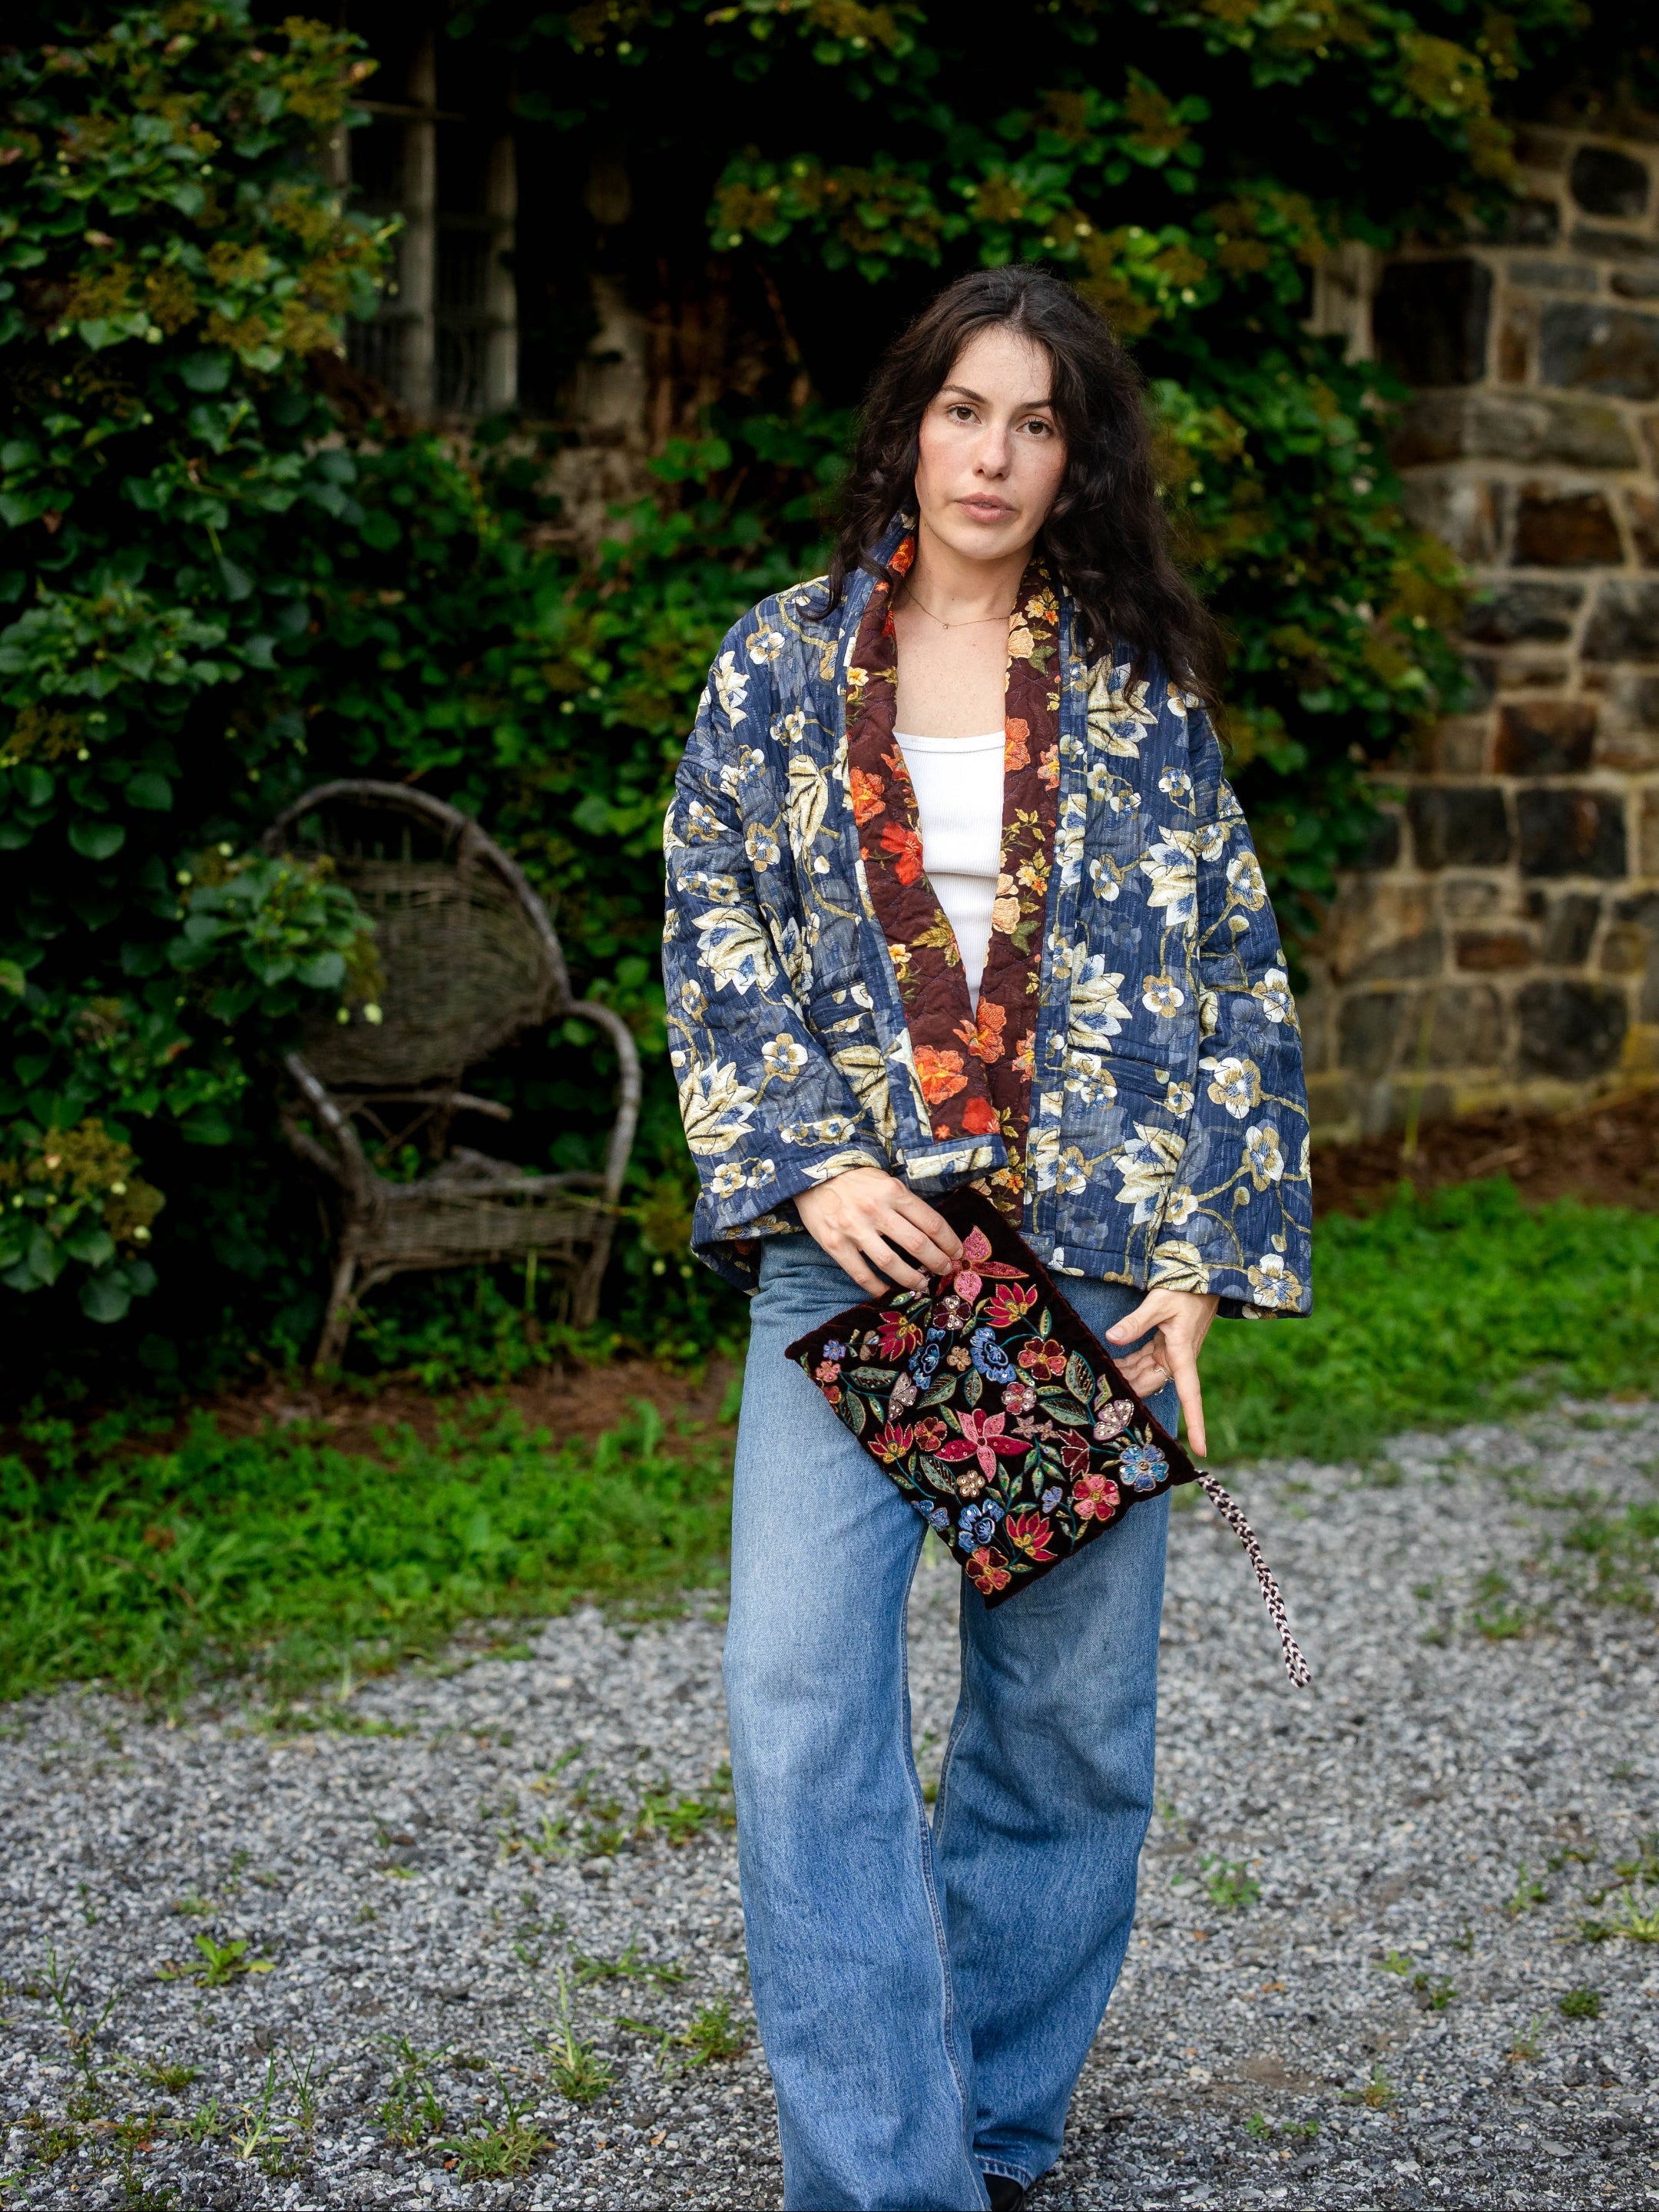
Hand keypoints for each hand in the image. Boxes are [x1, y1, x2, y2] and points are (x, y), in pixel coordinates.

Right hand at [795, 1167, 963, 1295]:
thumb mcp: (884, 1180)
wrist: (809, 1176)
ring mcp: (855, 1229)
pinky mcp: (836, 1244)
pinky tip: (886, 1291)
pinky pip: (861, 1273)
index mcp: (893, 1192)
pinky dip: (876, 1287)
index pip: (931, 1222)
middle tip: (946, 1271)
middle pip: (917, 1244)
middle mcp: (876, 1210)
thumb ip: (904, 1202)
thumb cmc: (853, 1179)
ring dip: (912, 1278)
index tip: (957, 1253)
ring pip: (892, 1263)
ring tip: (922, 1285)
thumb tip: (931, 1230)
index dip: (949, 1242)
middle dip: (937, 1262)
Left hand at [1106, 1287, 1219, 1454]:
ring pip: (1143, 1375)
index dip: (1195, 1423)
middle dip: (1130, 1395)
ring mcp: (1169, 1354)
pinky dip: (1125, 1365)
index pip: (1192, 1396)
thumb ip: (1136, 1322)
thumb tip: (1112, 1338)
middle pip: (1151, 1385)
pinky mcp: (1162, 1345)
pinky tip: (1107, 1365)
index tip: (1200, 1450)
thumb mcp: (1159, 1302)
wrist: (1199, 1275)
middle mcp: (1176, 1360)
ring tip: (1095, 1383)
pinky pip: (1141, 1361)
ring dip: (1123, 1379)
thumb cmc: (1185, 1289)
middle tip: (1098, 1404)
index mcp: (1182, 1355)